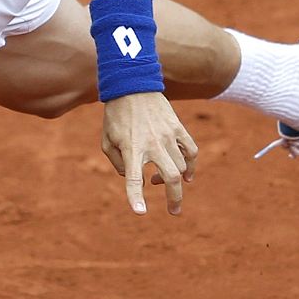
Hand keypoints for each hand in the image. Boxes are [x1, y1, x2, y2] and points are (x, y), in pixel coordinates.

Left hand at [101, 92, 198, 215]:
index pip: (134, 178)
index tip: (140, 212)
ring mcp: (168, 135)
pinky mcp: (178, 128)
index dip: (136, 197)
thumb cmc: (116, 116)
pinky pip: (191, 151)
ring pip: (181, 167)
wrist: (132, 86)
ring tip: (160, 180)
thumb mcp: (107, 140)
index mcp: (131, 147)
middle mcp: (152, 143)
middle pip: (171, 177)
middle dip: (174, 198)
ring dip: (174, 180)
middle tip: (173, 211)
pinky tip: (187, 175)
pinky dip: (192, 166)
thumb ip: (117, 163)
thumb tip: (131, 178)